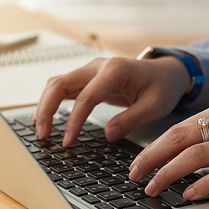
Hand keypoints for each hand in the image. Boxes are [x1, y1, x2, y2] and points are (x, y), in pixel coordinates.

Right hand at [34, 56, 189, 146]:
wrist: (167, 73)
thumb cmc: (162, 86)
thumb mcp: (154, 106)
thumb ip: (131, 120)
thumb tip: (108, 135)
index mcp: (115, 70)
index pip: (86, 97)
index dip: (74, 121)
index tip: (68, 141)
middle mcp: (98, 67)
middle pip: (60, 83)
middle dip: (46, 109)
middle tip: (43, 135)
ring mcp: (91, 71)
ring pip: (57, 84)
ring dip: (45, 105)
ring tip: (41, 130)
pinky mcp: (89, 79)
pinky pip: (64, 88)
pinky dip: (52, 102)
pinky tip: (46, 118)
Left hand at [129, 101, 208, 199]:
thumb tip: (178, 151)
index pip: (179, 128)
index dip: (155, 146)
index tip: (139, 162)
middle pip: (180, 138)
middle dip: (152, 157)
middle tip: (134, 174)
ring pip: (197, 155)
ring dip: (170, 173)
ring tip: (154, 187)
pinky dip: (203, 184)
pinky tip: (189, 194)